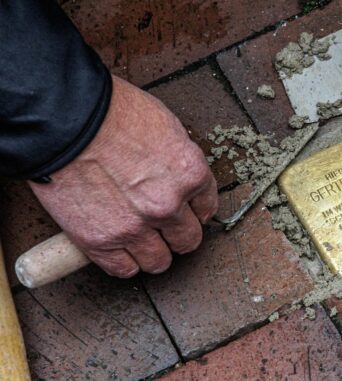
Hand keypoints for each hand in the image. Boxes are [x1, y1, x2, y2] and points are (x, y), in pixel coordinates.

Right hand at [29, 76, 217, 277]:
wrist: (63, 120)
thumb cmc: (110, 112)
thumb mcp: (165, 127)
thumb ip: (177, 159)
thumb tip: (178, 174)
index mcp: (190, 174)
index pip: (207, 208)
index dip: (195, 210)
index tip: (187, 211)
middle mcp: (168, 205)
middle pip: (187, 239)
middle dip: (178, 233)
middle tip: (166, 228)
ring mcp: (135, 227)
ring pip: (159, 261)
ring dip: (154, 253)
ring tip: (143, 242)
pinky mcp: (101, 241)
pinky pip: (124, 269)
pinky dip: (124, 262)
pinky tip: (121, 250)